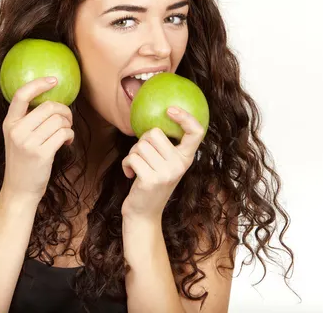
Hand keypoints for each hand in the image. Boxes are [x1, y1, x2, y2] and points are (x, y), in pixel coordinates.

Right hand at [1, 77, 73, 201]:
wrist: (19, 190)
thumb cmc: (23, 162)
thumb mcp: (16, 138)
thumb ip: (27, 120)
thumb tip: (52, 103)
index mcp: (9, 123)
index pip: (21, 95)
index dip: (39, 84)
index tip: (54, 80)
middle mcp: (16, 131)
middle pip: (49, 106)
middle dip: (64, 111)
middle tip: (67, 120)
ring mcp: (28, 142)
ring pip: (59, 120)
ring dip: (68, 125)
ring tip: (66, 133)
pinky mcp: (41, 153)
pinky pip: (64, 133)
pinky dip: (70, 135)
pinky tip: (67, 142)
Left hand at [121, 106, 204, 221]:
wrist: (144, 214)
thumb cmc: (151, 182)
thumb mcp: (165, 164)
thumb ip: (166, 146)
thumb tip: (158, 115)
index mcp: (186, 158)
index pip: (196, 132)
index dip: (186, 117)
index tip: (170, 109)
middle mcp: (180, 165)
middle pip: (154, 133)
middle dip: (142, 141)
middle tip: (143, 156)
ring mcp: (166, 173)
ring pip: (140, 145)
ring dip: (133, 154)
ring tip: (137, 167)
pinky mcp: (150, 180)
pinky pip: (131, 157)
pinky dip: (126, 164)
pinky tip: (130, 175)